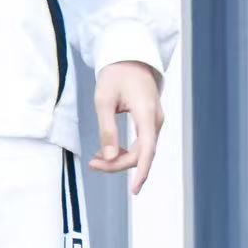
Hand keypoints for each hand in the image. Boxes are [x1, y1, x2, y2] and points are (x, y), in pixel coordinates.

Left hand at [88, 60, 163, 193]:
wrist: (130, 58)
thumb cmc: (115, 75)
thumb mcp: (103, 100)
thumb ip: (107, 129)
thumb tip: (108, 157)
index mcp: (146, 113)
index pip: (147, 149)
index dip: (141, 171)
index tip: (134, 190)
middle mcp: (155, 120)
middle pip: (141, 154)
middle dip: (116, 164)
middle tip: (92, 163)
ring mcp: (155, 122)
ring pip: (140, 151)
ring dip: (119, 159)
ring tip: (95, 159)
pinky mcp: (150, 123)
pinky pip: (141, 144)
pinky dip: (124, 151)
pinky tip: (107, 152)